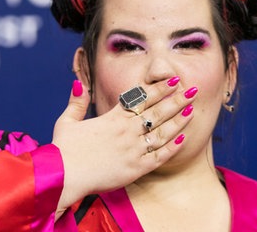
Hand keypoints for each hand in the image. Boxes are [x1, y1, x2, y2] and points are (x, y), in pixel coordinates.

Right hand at [52, 77, 195, 215]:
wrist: (64, 175)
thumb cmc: (64, 150)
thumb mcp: (67, 121)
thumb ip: (76, 102)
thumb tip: (79, 84)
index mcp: (112, 118)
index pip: (141, 99)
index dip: (159, 89)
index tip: (172, 81)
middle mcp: (126, 131)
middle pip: (157, 112)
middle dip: (177, 100)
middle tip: (193, 90)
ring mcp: (133, 150)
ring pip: (162, 132)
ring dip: (179, 120)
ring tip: (192, 110)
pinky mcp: (136, 168)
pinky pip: (159, 156)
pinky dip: (172, 147)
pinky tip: (183, 139)